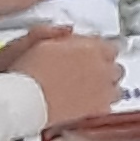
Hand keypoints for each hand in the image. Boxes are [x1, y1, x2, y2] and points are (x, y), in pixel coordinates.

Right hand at [0, 23, 124, 119]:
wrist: (23, 100)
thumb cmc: (24, 71)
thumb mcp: (33, 40)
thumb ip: (54, 32)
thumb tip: (67, 30)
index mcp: (90, 48)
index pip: (110, 46)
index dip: (97, 50)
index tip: (87, 53)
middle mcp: (101, 68)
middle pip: (115, 67)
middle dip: (104, 68)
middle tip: (87, 72)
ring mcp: (103, 90)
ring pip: (116, 87)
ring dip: (105, 86)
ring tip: (87, 89)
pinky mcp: (98, 110)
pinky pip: (108, 105)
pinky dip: (100, 104)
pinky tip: (85, 104)